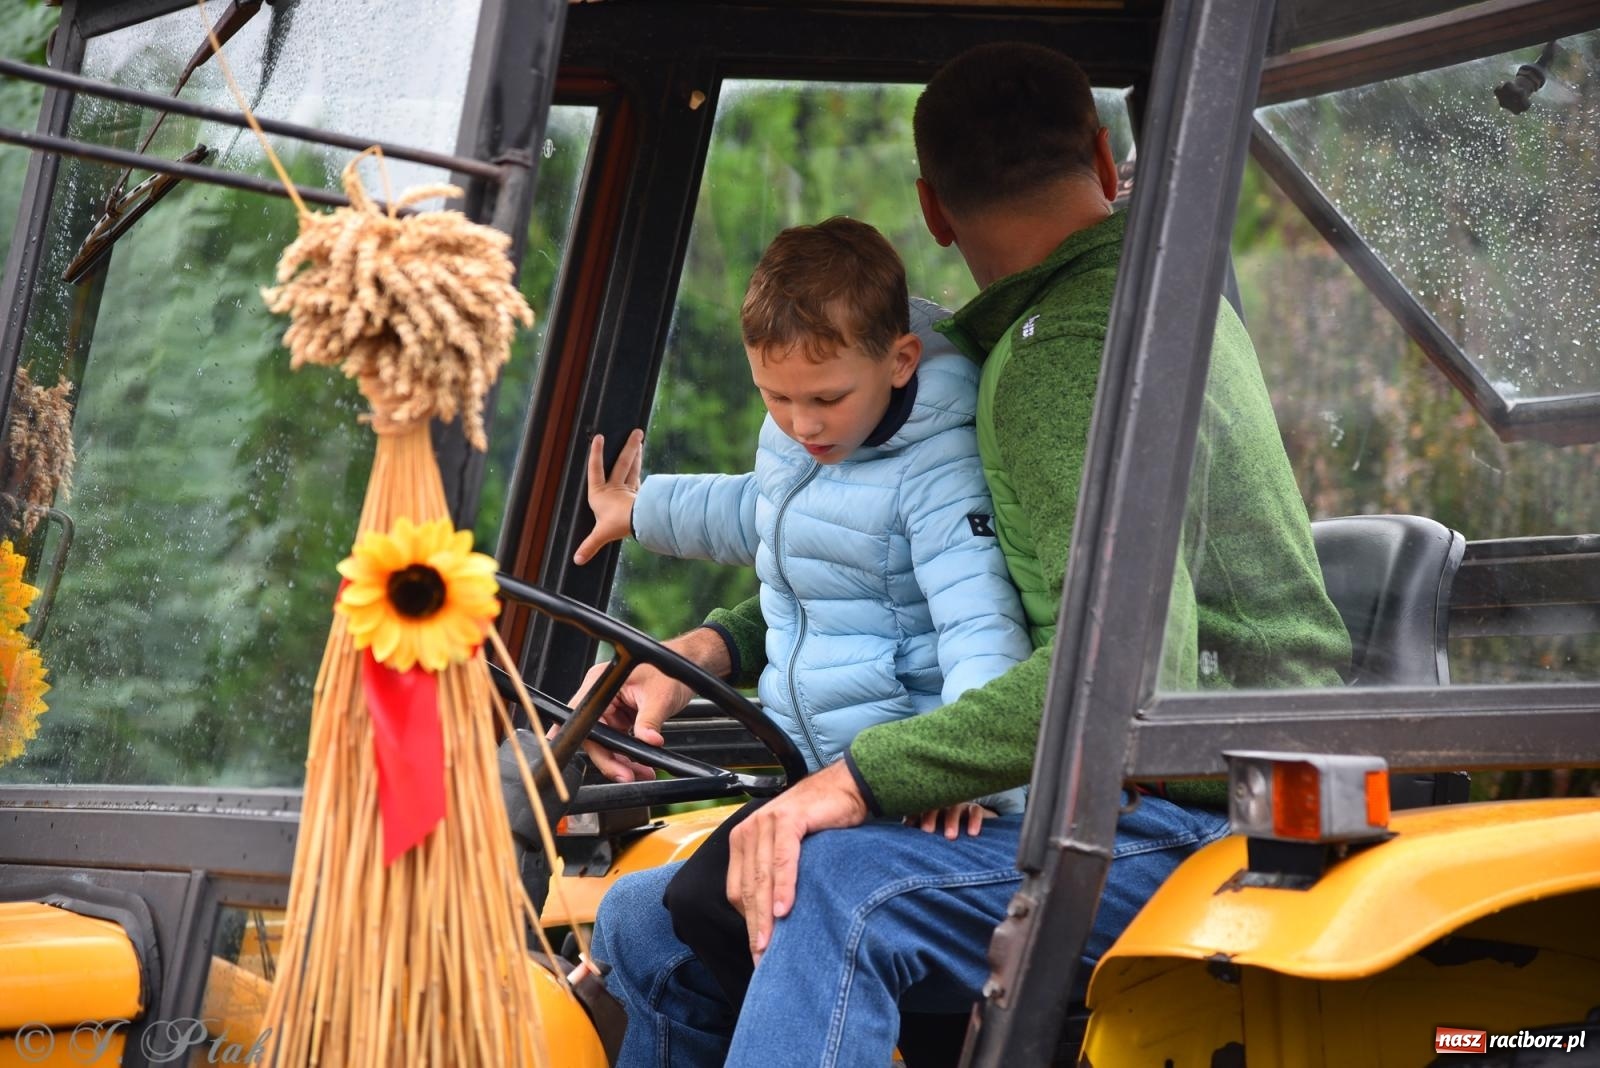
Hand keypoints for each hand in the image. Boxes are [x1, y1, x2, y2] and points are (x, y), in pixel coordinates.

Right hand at [562, 627, 730, 782]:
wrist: (686, 666)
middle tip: (627, 776)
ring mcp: (610, 708)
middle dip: (611, 759)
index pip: (582, 717)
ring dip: (623, 761)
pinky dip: (630, 755)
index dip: (587, 742)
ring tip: (642, 773)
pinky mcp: (621, 717)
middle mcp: (600, 696)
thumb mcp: (660, 697)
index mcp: (600, 683)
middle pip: (594, 736)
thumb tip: (648, 741)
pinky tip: (642, 766)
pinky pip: (620, 741)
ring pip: (607, 743)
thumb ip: (650, 720)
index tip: (603, 762)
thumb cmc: (670, 670)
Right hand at [573, 429, 643, 564]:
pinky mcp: (639, 496)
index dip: (596, 454)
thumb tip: (577, 560)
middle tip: (637, 432)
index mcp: (601, 493)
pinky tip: (645, 470)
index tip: (599, 437)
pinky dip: (643, 475)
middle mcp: (615, 488)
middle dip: (628, 447)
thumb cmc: (617, 524)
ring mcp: (629, 491)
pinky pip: (641, 482)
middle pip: (622, 463)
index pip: (595, 469)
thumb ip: (589, 546)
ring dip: (637, 455)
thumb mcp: (601, 535)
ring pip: (633, 468)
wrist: (639, 522)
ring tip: (640, 441)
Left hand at [726, 761, 868, 965]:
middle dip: (754, 928)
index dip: (746, 924)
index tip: (758, 953)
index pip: (738, 891)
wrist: (846, 788)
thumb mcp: (790, 850)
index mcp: (744, 840)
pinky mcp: (788, 819)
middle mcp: (749, 831)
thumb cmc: (822, 824)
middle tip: (763, 960)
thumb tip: (774, 920)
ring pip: (762, 878)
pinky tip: (786, 910)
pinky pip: (783, 859)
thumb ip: (775, 875)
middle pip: (748, 889)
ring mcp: (766, 823)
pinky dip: (783, 886)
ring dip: (765, 915)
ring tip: (769, 946)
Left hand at [906, 802, 992, 838]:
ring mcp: (958, 805)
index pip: (918, 809)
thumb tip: (901, 847)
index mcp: (927, 809)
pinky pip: (975, 811)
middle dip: (929, 817)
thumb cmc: (942, 832)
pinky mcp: (975, 808)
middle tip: (927, 830)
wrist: (971, 827)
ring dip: (951, 821)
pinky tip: (972, 833)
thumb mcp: (931, 834)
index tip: (908, 826)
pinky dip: (974, 820)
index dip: (912, 816)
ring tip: (950, 837)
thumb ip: (918, 838)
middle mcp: (942, 804)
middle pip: (934, 806)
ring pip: (953, 809)